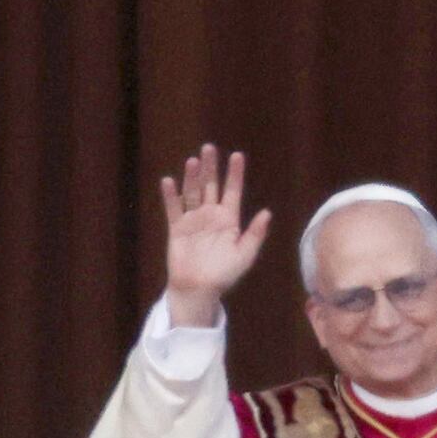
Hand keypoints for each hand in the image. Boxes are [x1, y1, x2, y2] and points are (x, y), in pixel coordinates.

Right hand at [157, 143, 270, 328]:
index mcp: (229, 220)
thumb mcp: (245, 255)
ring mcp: (193, 220)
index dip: (235, 174)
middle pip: (211, 186)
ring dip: (192, 177)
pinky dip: (170, 195)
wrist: (199, 290)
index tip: (237, 155)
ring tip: (193, 160)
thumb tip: (268, 213)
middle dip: (211, 167)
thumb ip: (255, 234)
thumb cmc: (224, 275)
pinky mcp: (176, 228)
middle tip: (209, 148)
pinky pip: (173, 208)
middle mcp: (211, 215)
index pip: (232, 191)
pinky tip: (168, 181)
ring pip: (193, 192)